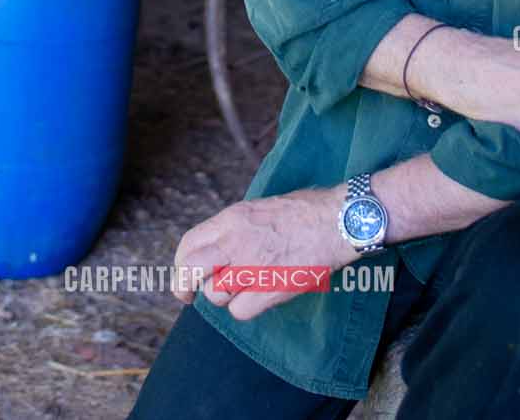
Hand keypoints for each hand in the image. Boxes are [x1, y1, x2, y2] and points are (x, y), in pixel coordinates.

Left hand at [169, 187, 349, 321]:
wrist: (337, 222)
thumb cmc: (305, 211)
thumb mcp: (259, 207)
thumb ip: (233, 228)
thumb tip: (216, 248)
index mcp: (232, 218)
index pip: (189, 243)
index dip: (181, 263)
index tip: (185, 275)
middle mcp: (236, 241)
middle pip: (190, 270)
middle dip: (184, 286)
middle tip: (189, 296)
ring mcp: (252, 266)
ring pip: (216, 295)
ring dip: (225, 296)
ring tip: (245, 286)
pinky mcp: (270, 289)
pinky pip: (239, 311)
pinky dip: (245, 308)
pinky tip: (259, 297)